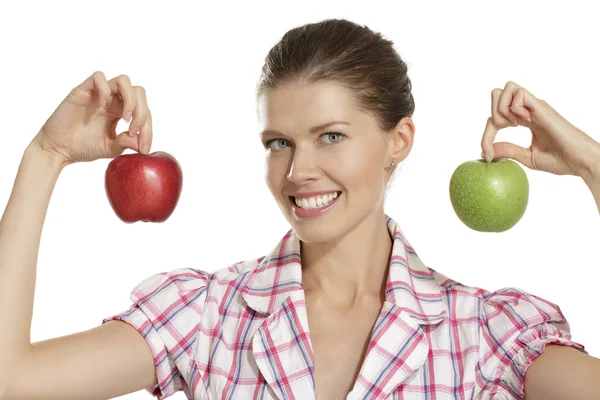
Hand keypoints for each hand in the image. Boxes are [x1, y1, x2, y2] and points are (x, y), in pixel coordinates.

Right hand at [31, 71, 152, 165]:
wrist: (58, 149)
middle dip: (142, 111)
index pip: (144, 111)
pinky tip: (103, 106)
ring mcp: (99, 94)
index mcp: (121, 112)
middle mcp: (112, 100)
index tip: (144, 148)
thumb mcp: (110, 148)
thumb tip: (142, 143)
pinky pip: (98, 77)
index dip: (148, 129)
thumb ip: (126, 143)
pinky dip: (105, 89)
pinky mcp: (83, 91)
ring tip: (124, 117)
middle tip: (134, 130)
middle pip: (138, 92)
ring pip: (124, 80)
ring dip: (130, 99)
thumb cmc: (83, 147)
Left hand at [481, 81, 599, 177]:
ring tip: (513, 125)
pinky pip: (519, 94)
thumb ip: (509, 150)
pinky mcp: (542, 107)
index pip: (495, 117)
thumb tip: (488, 150)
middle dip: (493, 115)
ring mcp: (535, 107)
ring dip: (501, 108)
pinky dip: (514, 108)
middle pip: (497, 94)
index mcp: (525, 120)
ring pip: (507, 88)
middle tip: (503, 133)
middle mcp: (528, 110)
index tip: (487, 155)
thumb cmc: (562, 160)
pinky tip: (524, 122)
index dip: (486, 136)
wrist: (581, 161)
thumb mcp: (527, 157)